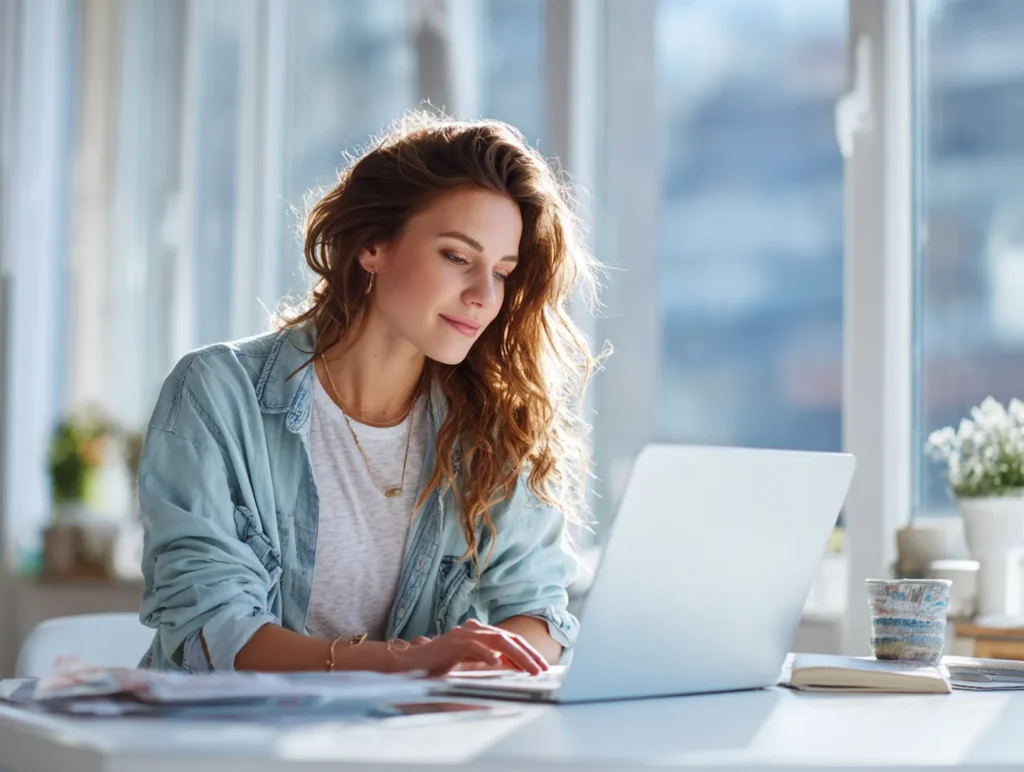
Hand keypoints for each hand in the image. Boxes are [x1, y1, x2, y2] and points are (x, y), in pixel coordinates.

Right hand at [391, 619, 549, 676]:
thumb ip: (487, 660)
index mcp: (478, 632)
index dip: (527, 652)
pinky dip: (486, 655)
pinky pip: (474, 648)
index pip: (509, 639)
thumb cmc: (437, 666)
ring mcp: (462, 634)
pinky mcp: (452, 644)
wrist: (408, 665)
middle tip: (543, 669)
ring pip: (496, 641)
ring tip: (529, 670)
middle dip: (528, 654)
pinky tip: (498, 663)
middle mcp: (473, 629)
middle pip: (507, 638)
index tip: (542, 666)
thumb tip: (511, 666)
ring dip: (516, 656)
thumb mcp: (467, 663)